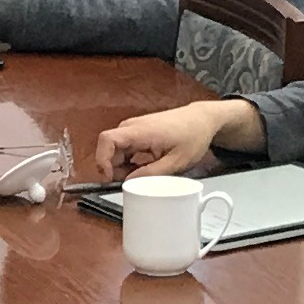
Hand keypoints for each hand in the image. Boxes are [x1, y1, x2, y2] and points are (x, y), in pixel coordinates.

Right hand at [96, 100, 239, 180]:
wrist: (201, 120)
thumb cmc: (193, 136)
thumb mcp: (176, 162)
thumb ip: (151, 174)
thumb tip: (130, 183)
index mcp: (141, 132)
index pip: (107, 140)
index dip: (102, 160)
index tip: (109, 177)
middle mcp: (133, 127)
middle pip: (109, 148)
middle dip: (113, 169)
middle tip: (129, 183)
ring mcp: (134, 128)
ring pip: (115, 150)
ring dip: (121, 167)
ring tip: (140, 177)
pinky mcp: (138, 132)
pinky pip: (124, 148)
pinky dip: (128, 161)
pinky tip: (141, 169)